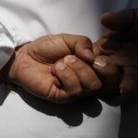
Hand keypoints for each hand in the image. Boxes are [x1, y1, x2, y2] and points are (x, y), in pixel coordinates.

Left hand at [0, 34, 119, 102]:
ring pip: (91, 86)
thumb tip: (93, 57)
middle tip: (79, 58)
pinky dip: (66, 76)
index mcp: (92, 66)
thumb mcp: (68, 39)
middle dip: (96, 69)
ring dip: (78, 70)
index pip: (113, 73)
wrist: (24, 56)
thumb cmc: (47, 48)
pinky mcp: (62, 97)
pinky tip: (56, 69)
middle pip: (107, 83)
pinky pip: (74, 91)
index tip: (99, 58)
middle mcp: (87, 80)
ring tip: (62, 61)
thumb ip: (83, 43)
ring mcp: (75, 90)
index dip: (111, 67)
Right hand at [94, 8, 137, 94]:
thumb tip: (104, 18)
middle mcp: (122, 65)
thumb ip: (118, 20)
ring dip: (129, 87)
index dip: (90, 64)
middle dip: (107, 78)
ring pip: (132, 84)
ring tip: (127, 89)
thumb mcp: (129, 17)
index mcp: (110, 51)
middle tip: (108, 71)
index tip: (91, 61)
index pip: (94, 61)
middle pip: (109, 78)